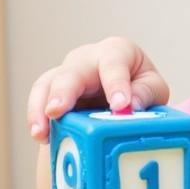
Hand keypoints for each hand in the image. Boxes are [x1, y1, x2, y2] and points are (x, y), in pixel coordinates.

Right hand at [26, 36, 169, 141]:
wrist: (121, 93)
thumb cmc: (138, 87)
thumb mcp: (152, 88)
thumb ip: (145, 94)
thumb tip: (131, 106)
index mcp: (117, 51)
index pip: (114, 63)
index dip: (116, 84)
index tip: (120, 106)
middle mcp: (87, 58)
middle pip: (72, 71)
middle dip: (64, 91)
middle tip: (57, 111)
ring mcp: (66, 73)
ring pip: (47, 84)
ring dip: (41, 108)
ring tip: (40, 132)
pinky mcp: (52, 92)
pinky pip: (39, 100)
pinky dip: (37, 118)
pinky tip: (41, 136)